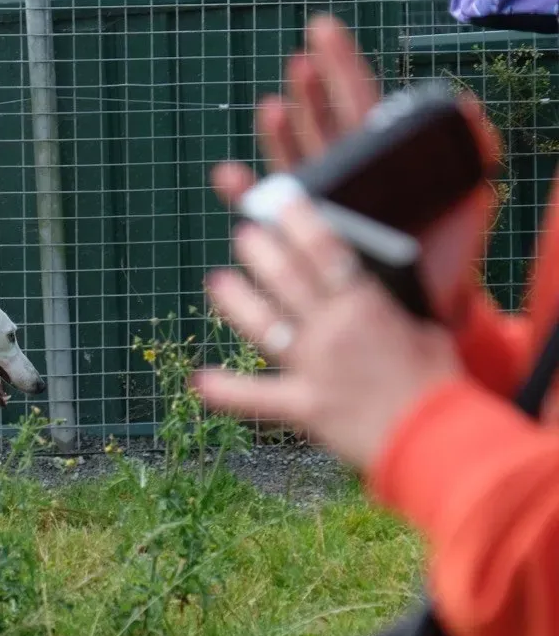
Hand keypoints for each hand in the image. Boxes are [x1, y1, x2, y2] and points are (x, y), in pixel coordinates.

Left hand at [195, 199, 461, 470]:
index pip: (327, 251)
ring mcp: (315, 368)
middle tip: (244, 233)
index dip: (298, 221)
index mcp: (366, 305)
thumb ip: (393, 303)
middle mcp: (333, 330)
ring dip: (238, 301)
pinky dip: (227, 391)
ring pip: (265, 325)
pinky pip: (258, 398)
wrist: (437, 437)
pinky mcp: (305, 407)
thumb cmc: (435, 381)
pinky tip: (198, 382)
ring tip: (217, 281)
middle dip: (262, 252)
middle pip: (288, 280)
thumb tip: (372, 281)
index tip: (277, 198)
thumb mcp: (422, 328)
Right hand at [211, 14, 500, 323]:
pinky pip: (265, 209)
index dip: (340, 65)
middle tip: (300, 65)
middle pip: (321, 121)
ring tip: (274, 109)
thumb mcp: (466, 196)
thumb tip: (464, 108)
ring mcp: (319, 200)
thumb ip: (468, 150)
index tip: (322, 32)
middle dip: (311, 91)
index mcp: (378, 156)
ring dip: (281, 133)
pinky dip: (244, 193)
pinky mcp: (299, 232)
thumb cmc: (444, 255)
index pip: (358, 101)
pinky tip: (230, 176)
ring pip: (293, 156)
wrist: (423, 308)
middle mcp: (344, 172)